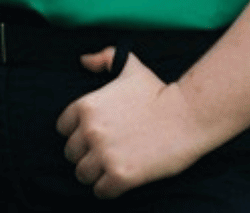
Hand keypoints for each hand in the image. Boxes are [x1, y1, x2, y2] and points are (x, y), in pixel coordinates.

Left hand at [55, 48, 206, 199]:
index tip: (89, 137)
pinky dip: (107, 189)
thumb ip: (103, 58)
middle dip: (84, 155)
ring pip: (82, 174)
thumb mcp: (128, 65)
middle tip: (101, 155)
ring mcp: (104, 154)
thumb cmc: (158, 90)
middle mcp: (90, 130)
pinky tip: (118, 181)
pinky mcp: (120, 175)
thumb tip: (83, 60)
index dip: (75, 133)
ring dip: (94, 174)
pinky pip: (100, 191)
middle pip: (71, 153)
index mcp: (86, 105)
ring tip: (107, 170)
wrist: (186, 115)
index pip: (62, 128)